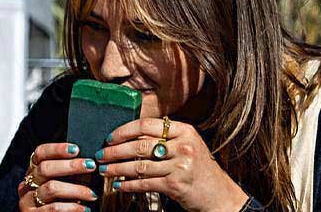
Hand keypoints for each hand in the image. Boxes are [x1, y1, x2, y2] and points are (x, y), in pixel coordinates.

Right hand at [17, 142, 100, 211]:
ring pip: (52, 188)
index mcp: (34, 172)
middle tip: (90, 166)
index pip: (40, 153)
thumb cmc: (62, 203)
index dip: (57, 149)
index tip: (76, 149)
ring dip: (76, 190)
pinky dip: (72, 207)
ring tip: (92, 194)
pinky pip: (53, 208)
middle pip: (45, 168)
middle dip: (71, 166)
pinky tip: (84, 208)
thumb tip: (88, 164)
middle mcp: (27, 184)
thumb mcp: (64, 185)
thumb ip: (71, 175)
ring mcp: (27, 200)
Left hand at [96, 118, 249, 211]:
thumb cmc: (200, 170)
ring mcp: (180, 166)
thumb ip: (166, 138)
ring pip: (139, 165)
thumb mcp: (188, 146)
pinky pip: (145, 183)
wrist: (219, 195)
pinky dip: (129, 185)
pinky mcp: (175, 185)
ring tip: (105, 170)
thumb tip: (130, 135)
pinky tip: (119, 185)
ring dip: (117, 169)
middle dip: (115, 151)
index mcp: (185, 131)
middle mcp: (184, 146)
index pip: (148, 125)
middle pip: (140, 145)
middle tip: (101, 154)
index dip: (124, 130)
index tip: (110, 137)